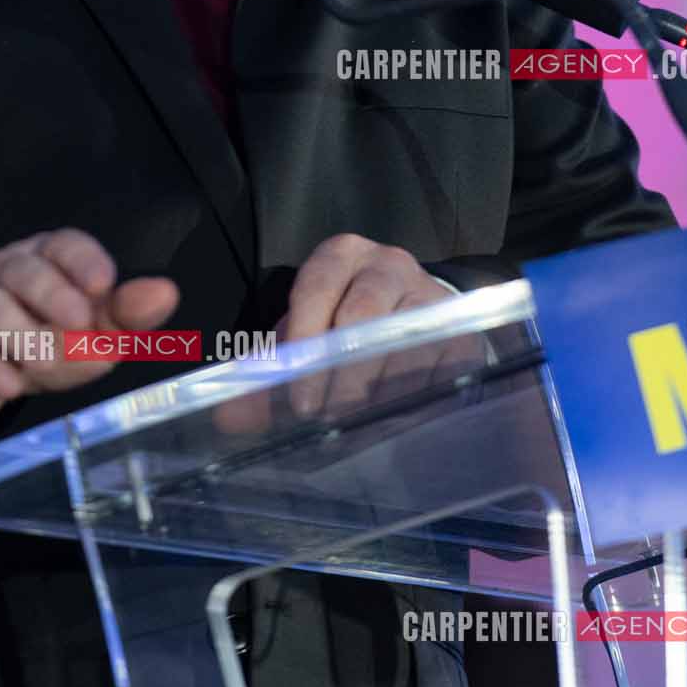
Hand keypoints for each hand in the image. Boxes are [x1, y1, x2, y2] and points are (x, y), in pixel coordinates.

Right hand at [0, 228, 179, 440]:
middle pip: (24, 269)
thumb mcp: (84, 333)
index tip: (102, 285)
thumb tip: (165, 292)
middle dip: (51, 294)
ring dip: (19, 334)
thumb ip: (124, 315)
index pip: (63, 244)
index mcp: (45, 259)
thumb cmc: (37, 339)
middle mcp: (5, 271)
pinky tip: (8, 387)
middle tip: (77, 325)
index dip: (82, 260)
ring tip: (44, 365)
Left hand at [281, 233, 456, 420]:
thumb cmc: (344, 323)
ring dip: (376, 393)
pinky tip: (394, 427)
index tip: (299, 396)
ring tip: (355, 429)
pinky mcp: (460, 330)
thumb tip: (225, 414)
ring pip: (402, 343)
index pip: (317, 287)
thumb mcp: (304, 336)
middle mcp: (388, 265)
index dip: (306, 339)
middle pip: (363, 313)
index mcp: (341, 256)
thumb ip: (267, 373)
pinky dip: (413, 402)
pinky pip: (438, 368)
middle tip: (327, 419)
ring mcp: (429, 295)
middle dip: (342, 373)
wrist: (414, 315)